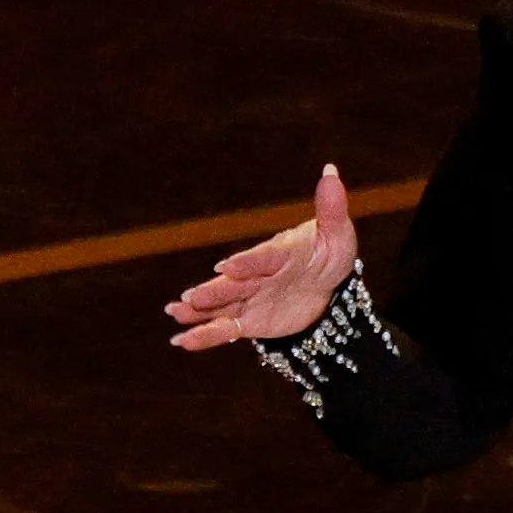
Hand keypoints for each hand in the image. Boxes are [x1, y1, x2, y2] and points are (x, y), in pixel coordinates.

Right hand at [164, 164, 359, 350]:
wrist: (324, 286)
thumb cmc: (327, 255)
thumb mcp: (337, 235)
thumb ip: (331, 209)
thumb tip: (331, 171)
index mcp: (278, 253)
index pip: (263, 257)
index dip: (247, 263)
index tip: (228, 267)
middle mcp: (256, 275)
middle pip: (234, 284)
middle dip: (215, 291)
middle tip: (192, 297)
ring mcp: (248, 297)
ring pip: (222, 305)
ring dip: (200, 310)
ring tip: (176, 312)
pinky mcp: (247, 320)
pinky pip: (225, 329)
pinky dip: (205, 336)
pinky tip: (182, 341)